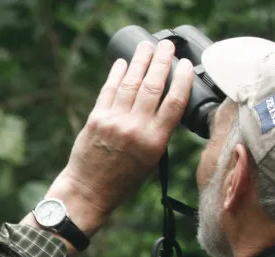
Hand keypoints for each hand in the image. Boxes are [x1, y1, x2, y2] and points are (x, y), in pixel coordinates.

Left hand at [45, 40, 191, 236]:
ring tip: (147, 47)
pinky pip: (108, 91)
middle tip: (167, 46)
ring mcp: (113, 122)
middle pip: (153, 87)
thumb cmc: (122, 181)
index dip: (182, 79)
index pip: (175, 102)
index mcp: (155, 141)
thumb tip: (165, 104)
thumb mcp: (151, 160)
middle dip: (161, 62)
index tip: (186, 64)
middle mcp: (135, 128)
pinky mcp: (95, 119)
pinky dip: (116, 75)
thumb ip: (158, 133)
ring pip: (130, 84)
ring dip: (139, 62)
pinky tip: (122, 63)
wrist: (88, 191)